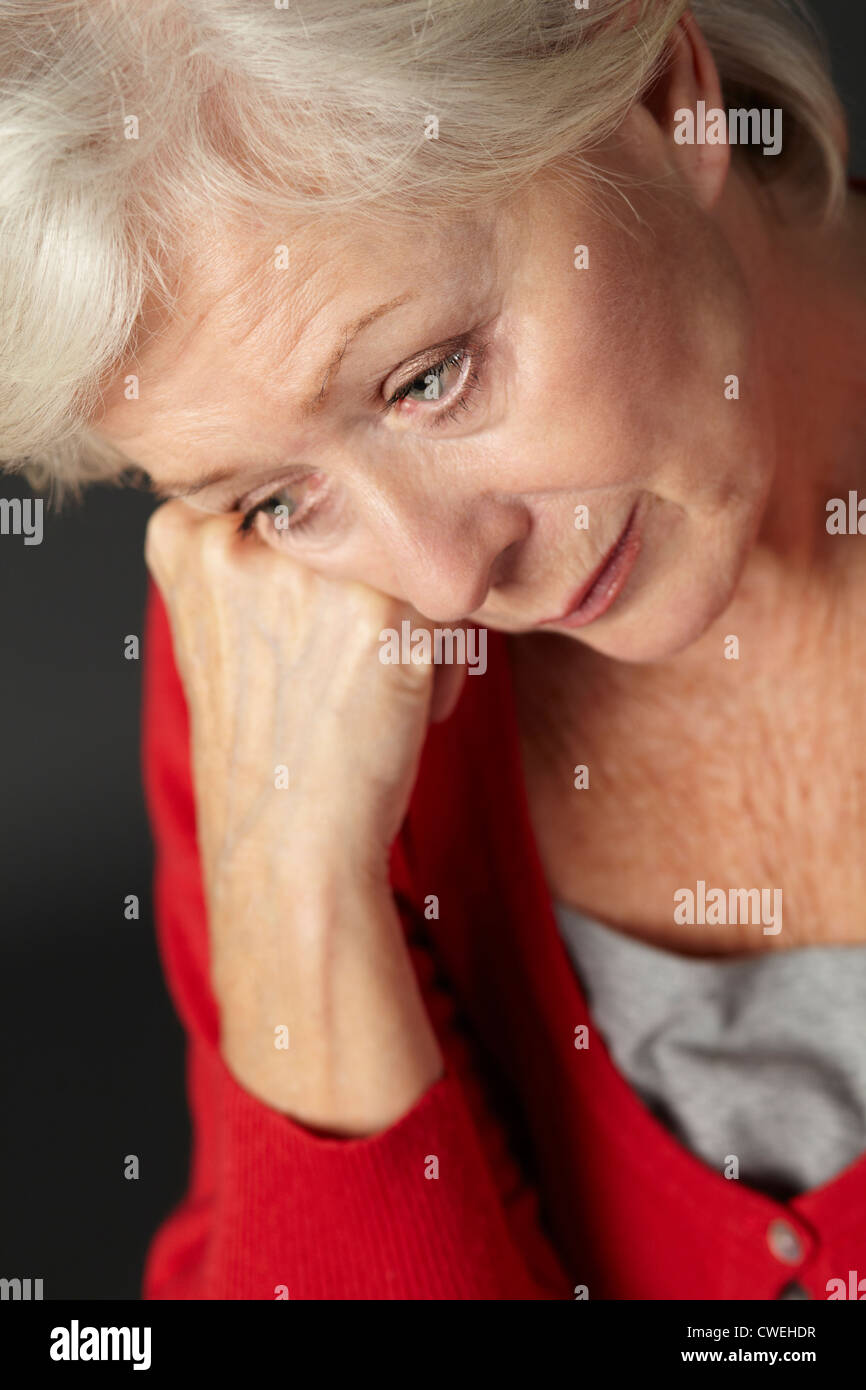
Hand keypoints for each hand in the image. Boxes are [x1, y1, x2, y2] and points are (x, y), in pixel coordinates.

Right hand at [145, 501, 462, 1130]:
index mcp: (184, 535)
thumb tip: (346, 500)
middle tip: (342, 665)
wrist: (291, 847)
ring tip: (371, 685)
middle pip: (352, 521)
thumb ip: (258, 554)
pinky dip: (443, 654)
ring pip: (403, 553)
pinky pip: (446, 598)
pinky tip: (405, 703)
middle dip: (368, 586)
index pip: (290, 498)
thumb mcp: (227, 631)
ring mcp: (307, 567)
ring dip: (410, 615)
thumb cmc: (270, 751)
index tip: (314, 624)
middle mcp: (238, 536)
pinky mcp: (379, 606)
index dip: (322, 561)